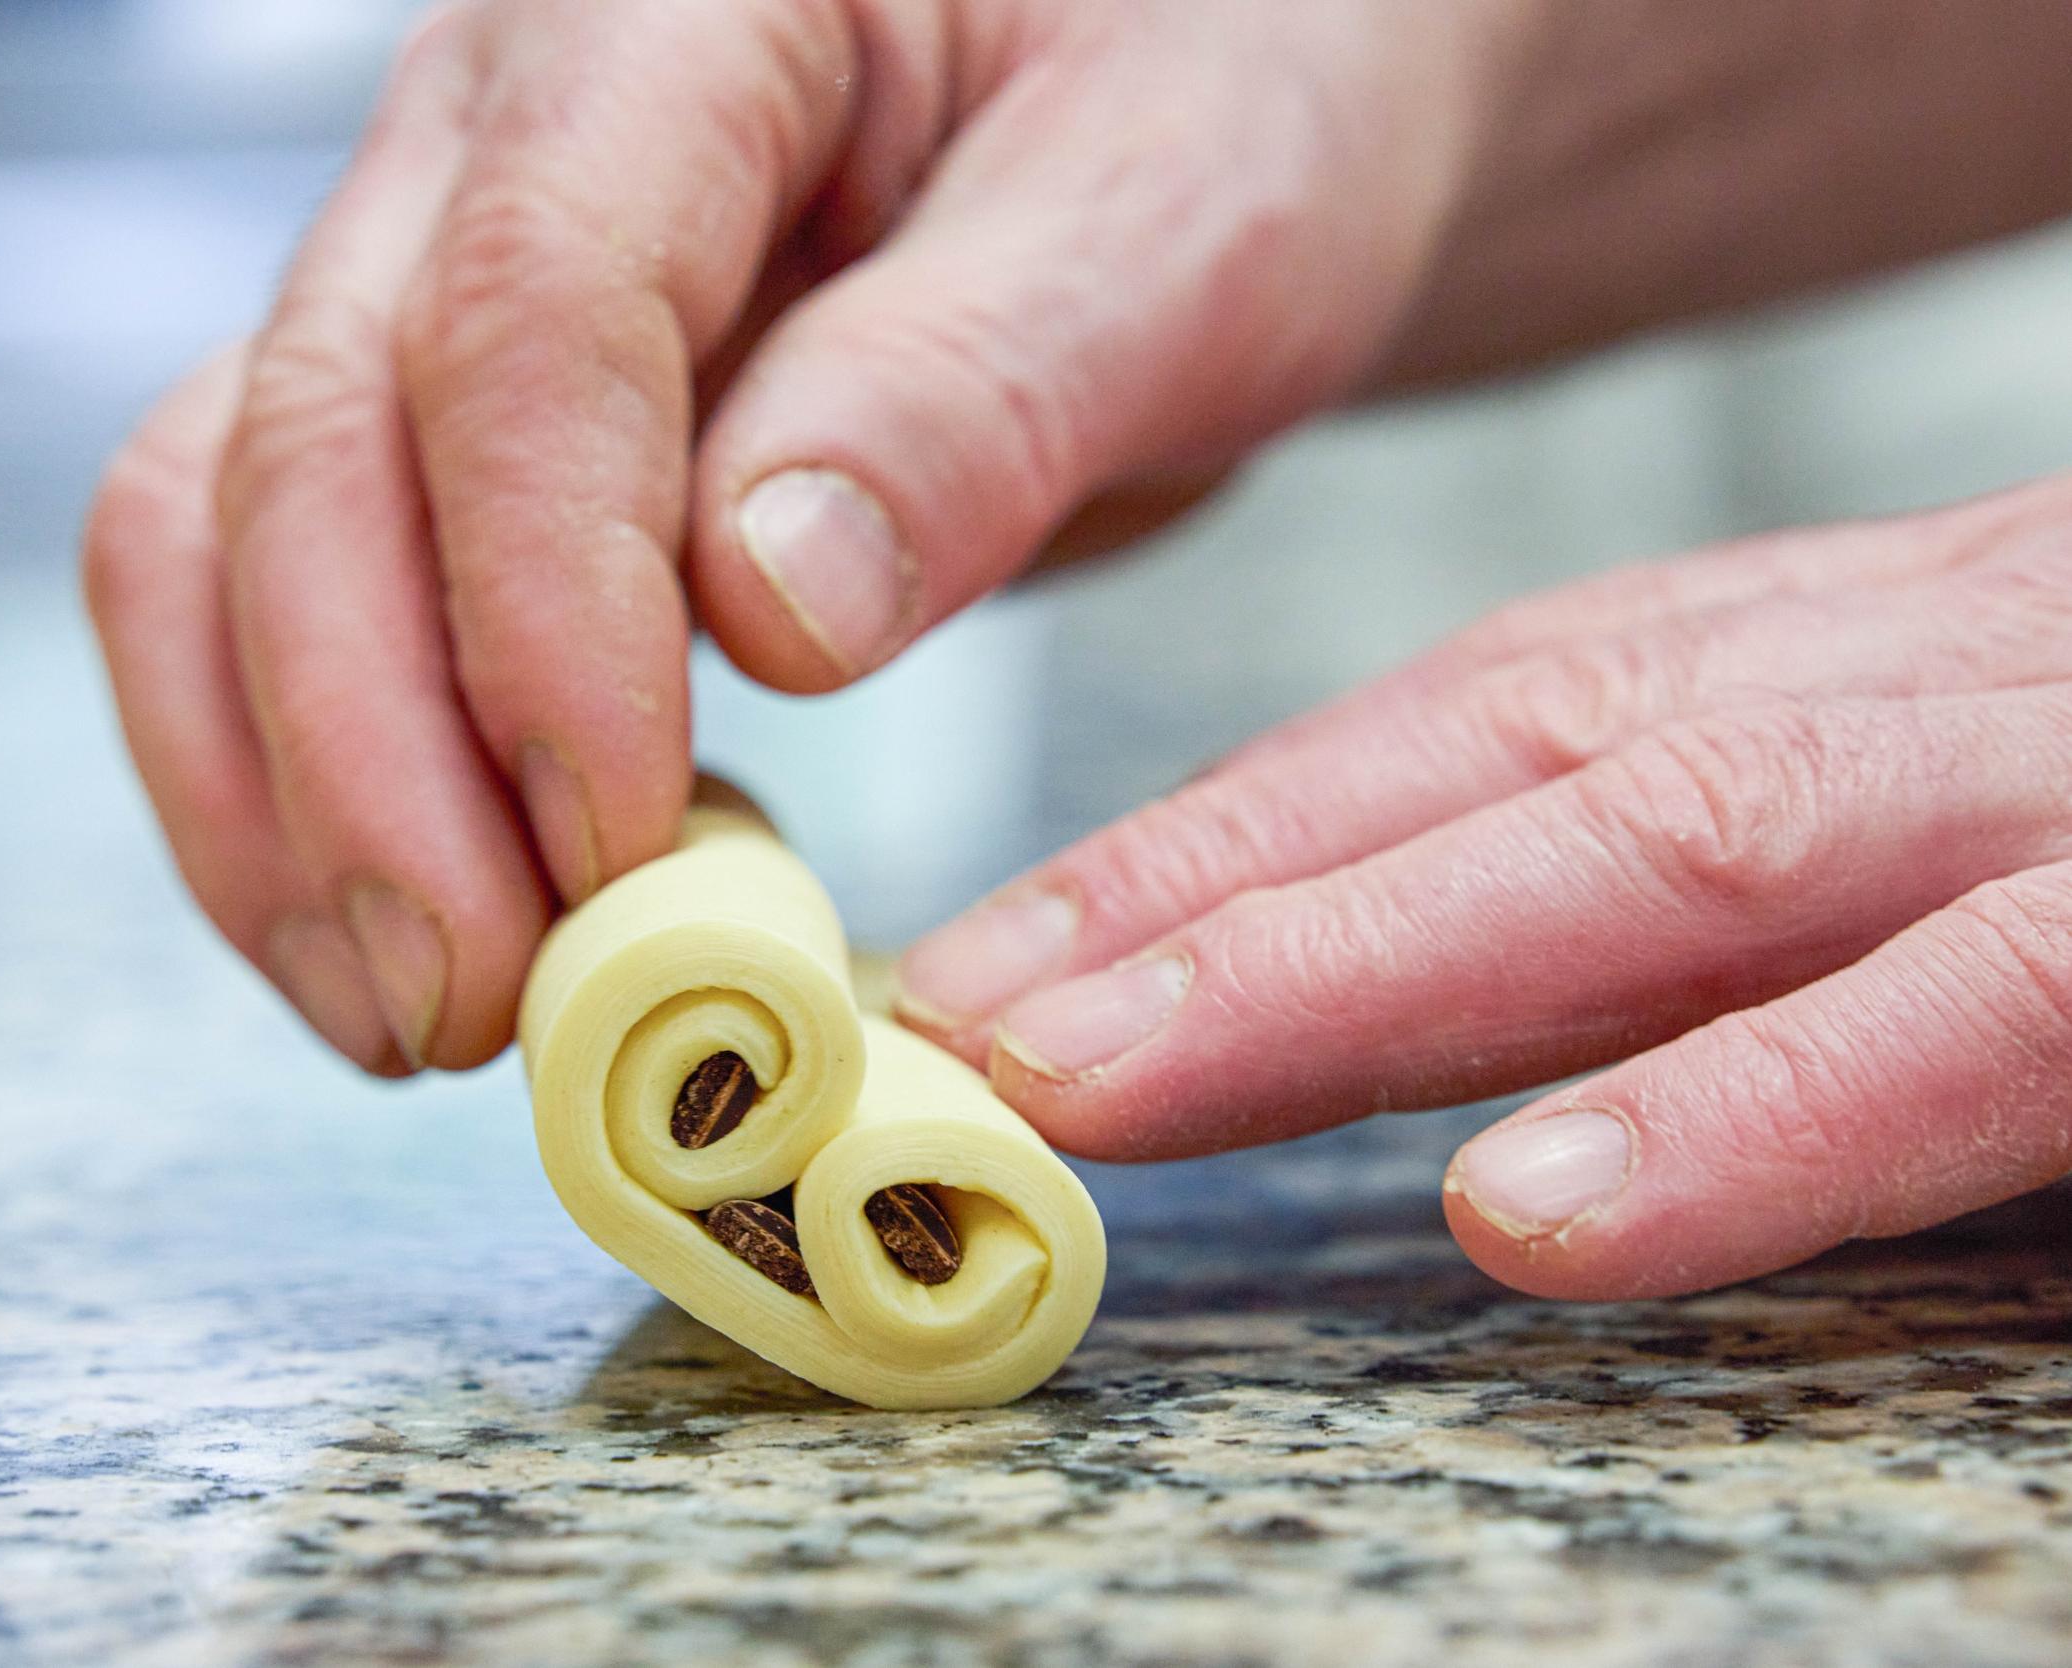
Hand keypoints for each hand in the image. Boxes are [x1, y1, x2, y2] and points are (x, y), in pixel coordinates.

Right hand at [82, 0, 1529, 1073]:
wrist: (1186, 100)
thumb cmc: (1217, 105)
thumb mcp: (1183, 221)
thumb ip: (984, 390)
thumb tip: (768, 610)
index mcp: (681, 10)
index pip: (527, 313)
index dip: (538, 607)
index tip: (613, 847)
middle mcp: (495, 124)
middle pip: (310, 440)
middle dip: (369, 761)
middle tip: (478, 1011)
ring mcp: (433, 263)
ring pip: (217, 524)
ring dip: (282, 798)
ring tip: (415, 1020)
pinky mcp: (439, 412)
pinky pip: (269, 585)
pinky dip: (305, 777)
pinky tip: (413, 930)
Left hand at [896, 477, 2071, 1297]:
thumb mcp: (1956, 799)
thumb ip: (1752, 893)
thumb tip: (1477, 1041)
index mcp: (1843, 662)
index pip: (1482, 726)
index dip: (1217, 842)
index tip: (994, 960)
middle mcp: (1917, 688)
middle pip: (1513, 766)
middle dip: (1213, 900)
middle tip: (962, 1019)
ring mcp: (2051, 787)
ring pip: (1674, 850)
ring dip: (1358, 969)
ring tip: (1111, 1074)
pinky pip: (1978, 1015)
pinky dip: (1747, 1113)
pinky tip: (1533, 1211)